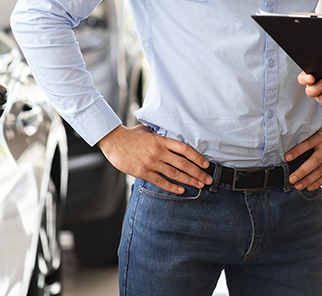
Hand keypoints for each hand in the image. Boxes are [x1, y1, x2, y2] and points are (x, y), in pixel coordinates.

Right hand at [97, 124, 212, 193]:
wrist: (113, 141)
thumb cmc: (131, 135)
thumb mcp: (148, 131)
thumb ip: (160, 136)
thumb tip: (171, 138)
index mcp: (161, 140)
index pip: (184, 149)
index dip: (197, 157)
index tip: (206, 164)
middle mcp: (158, 151)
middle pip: (183, 163)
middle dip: (198, 172)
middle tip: (208, 179)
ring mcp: (151, 162)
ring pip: (174, 174)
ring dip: (189, 180)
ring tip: (199, 185)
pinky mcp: (143, 172)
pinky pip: (160, 181)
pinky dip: (172, 187)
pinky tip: (181, 190)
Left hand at [284, 122, 321, 190]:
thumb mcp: (319, 128)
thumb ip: (308, 136)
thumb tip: (290, 144)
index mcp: (321, 137)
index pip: (307, 144)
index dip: (297, 151)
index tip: (286, 158)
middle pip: (314, 161)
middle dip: (302, 171)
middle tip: (291, 179)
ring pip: (320, 171)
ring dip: (308, 180)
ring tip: (297, 186)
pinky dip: (318, 183)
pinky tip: (309, 187)